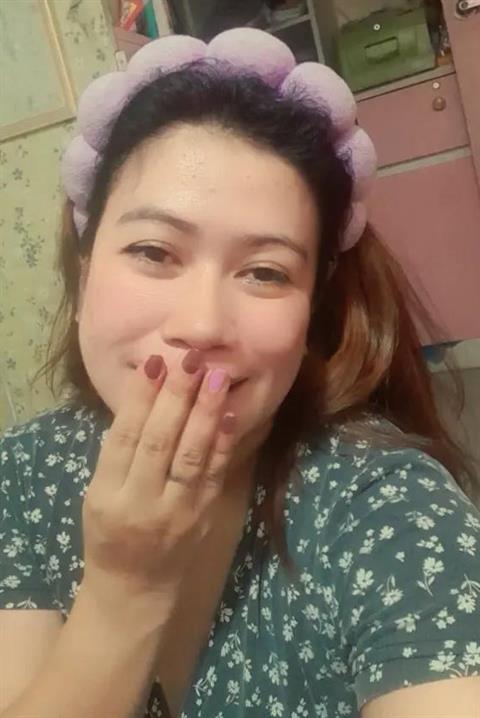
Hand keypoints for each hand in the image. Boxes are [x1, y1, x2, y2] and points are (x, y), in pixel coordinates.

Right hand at [79, 349, 236, 618]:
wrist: (135, 589)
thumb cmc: (110, 534)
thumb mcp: (97, 496)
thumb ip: (118, 455)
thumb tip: (147, 397)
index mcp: (107, 495)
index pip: (125, 438)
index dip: (140, 398)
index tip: (155, 362)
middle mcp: (142, 502)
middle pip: (161, 442)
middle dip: (177, 397)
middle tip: (192, 359)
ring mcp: (177, 511)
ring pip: (192, 456)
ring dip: (206, 413)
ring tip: (216, 376)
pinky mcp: (204, 516)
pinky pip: (215, 475)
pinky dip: (223, 443)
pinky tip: (230, 415)